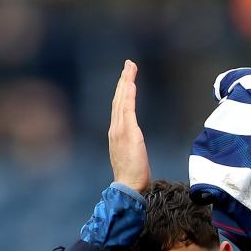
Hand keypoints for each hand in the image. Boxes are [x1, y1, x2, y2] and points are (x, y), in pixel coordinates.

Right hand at [109, 60, 150, 191]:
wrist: (128, 187)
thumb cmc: (132, 176)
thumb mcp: (132, 155)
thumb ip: (132, 145)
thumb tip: (135, 141)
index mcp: (116, 133)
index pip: (119, 107)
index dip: (122, 90)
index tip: (127, 77)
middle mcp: (115, 129)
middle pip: (118, 99)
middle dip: (123, 80)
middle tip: (128, 64)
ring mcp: (120, 130)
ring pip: (121, 101)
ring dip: (125, 82)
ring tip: (129, 67)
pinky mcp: (128, 133)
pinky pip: (127, 109)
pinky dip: (128, 95)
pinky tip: (130, 83)